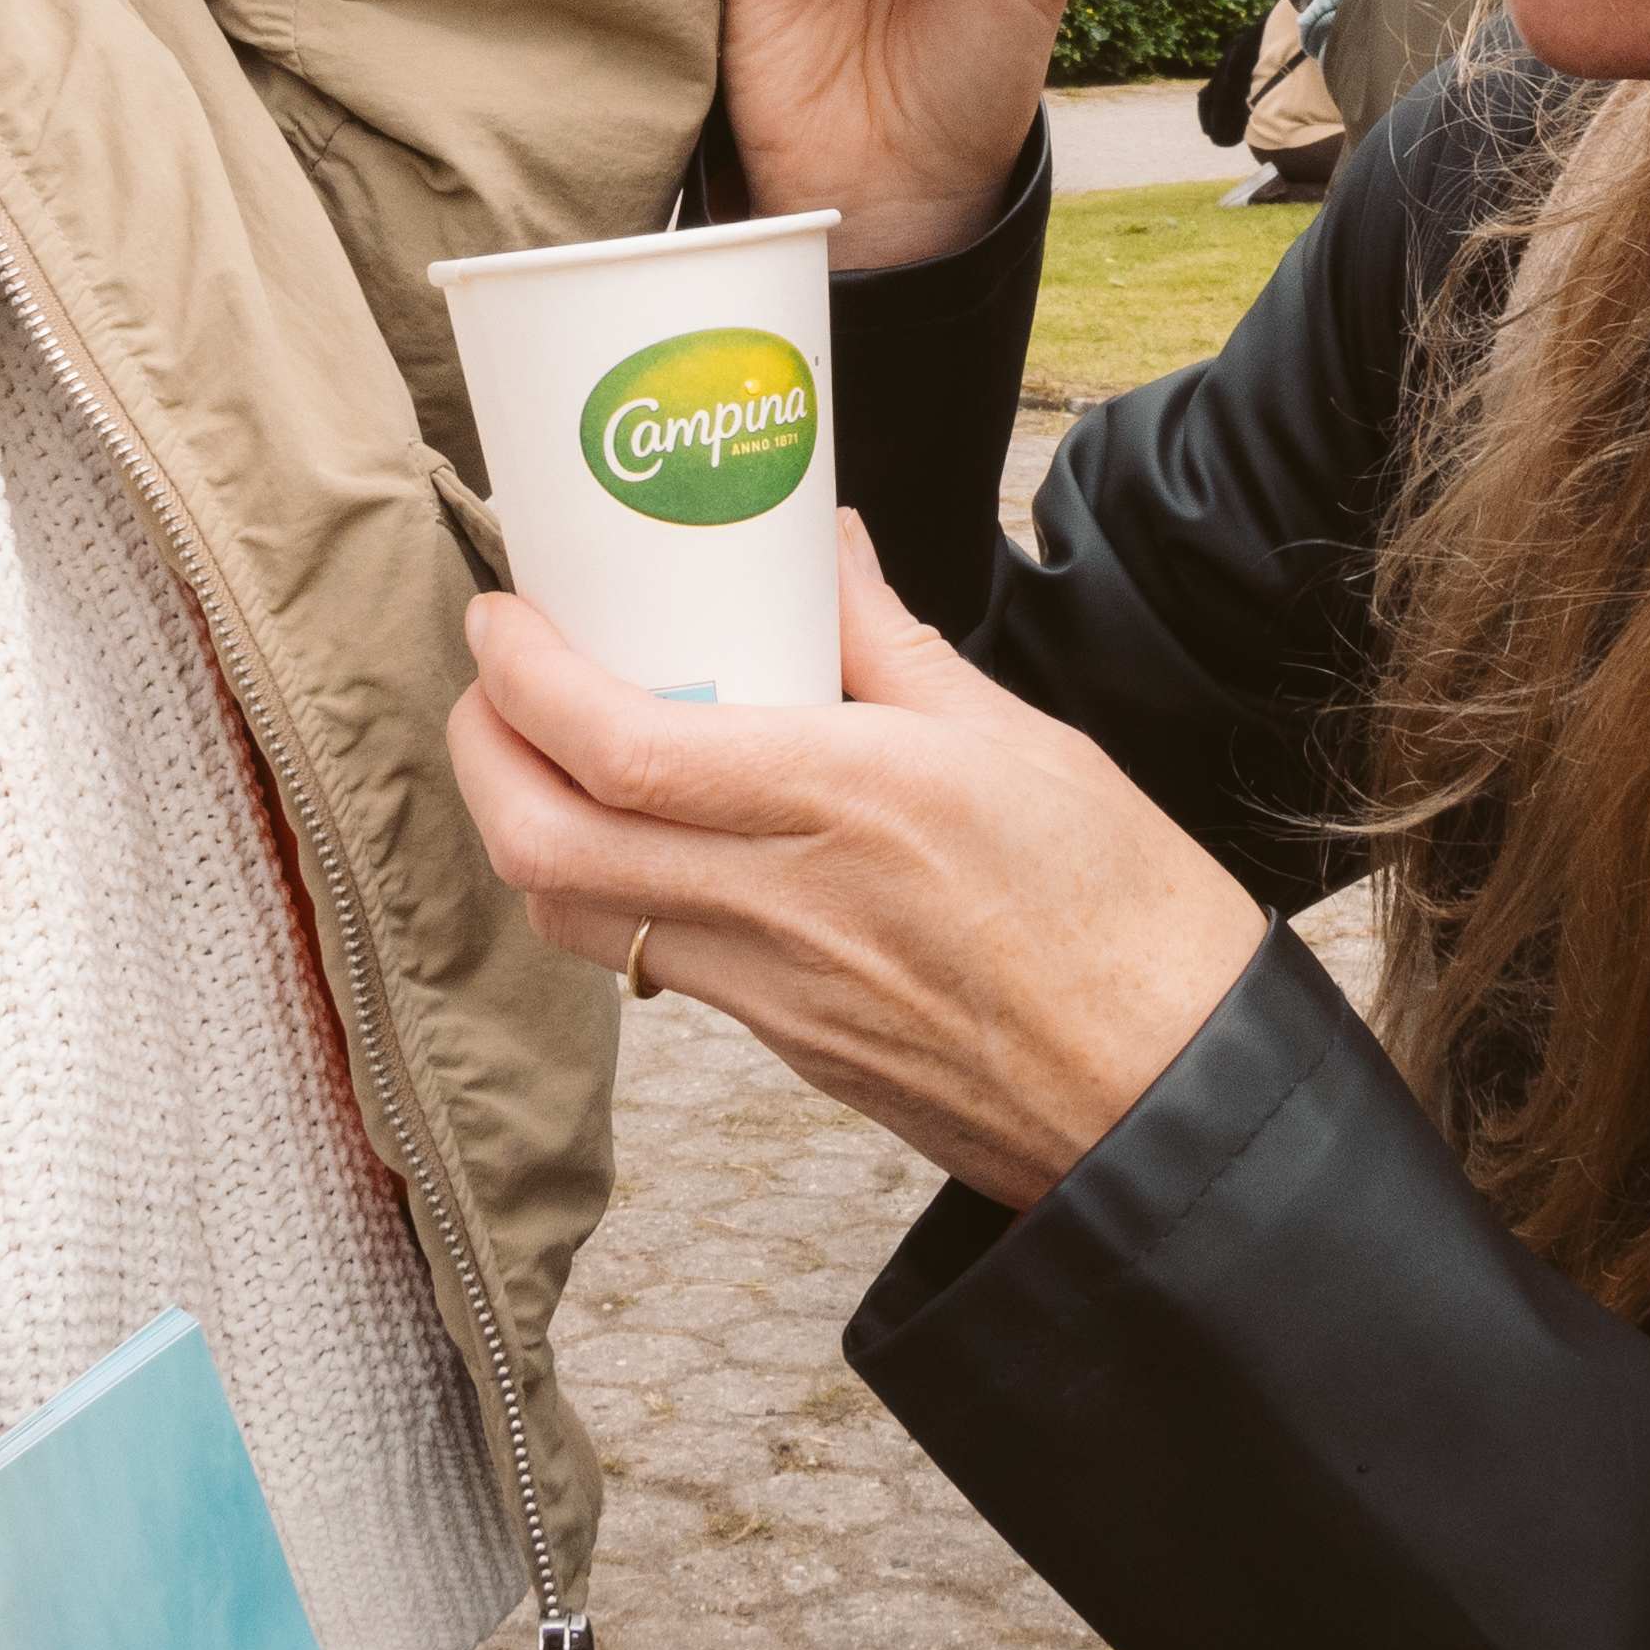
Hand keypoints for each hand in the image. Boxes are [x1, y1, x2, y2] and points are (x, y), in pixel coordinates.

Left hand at [447, 514, 1262, 1207]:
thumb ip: (890, 643)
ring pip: (575, 917)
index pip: (617, 746)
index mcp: (842, 801)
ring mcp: (771, 991)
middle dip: (482, 756)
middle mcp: (781, 903)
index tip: (501, 618)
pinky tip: (648, 836)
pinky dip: (606, 888)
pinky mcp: (784, 1043)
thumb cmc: (1122, 916)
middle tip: (492, 684)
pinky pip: (650, 961)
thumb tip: (823, 552)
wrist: (1167, 1097)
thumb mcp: (1017, 738)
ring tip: (548, 753)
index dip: (524, 679)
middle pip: (546, 846)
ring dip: (527, 827)